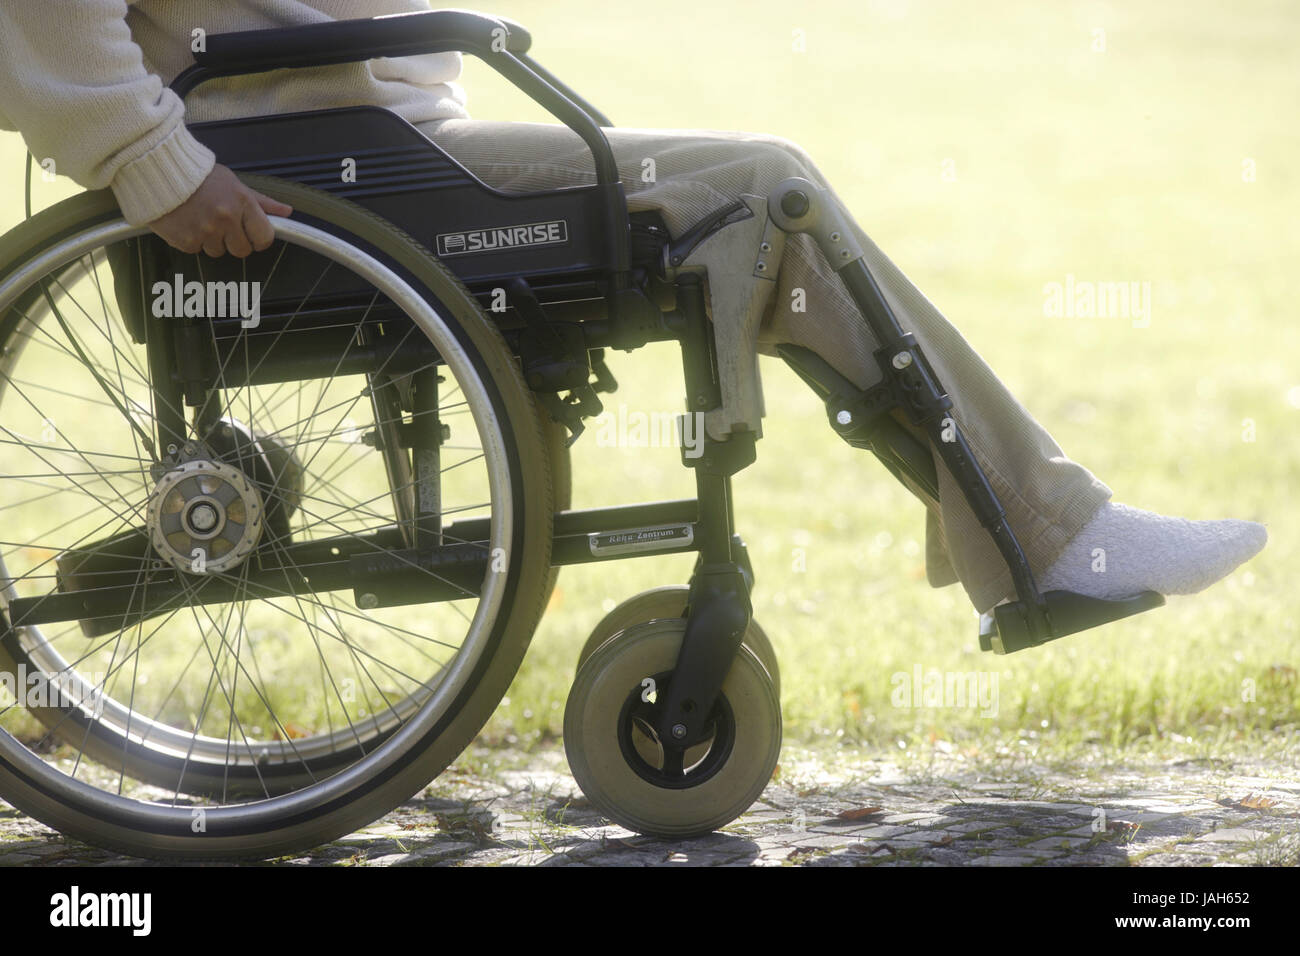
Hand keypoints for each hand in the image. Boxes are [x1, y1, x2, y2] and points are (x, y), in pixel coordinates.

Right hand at [148, 164, 292, 257]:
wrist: (159, 171)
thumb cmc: (200, 176)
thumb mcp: (235, 184)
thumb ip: (261, 202)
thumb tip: (287, 211)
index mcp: (242, 203)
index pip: (264, 238)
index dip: (258, 239)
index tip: (251, 234)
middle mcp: (225, 219)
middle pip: (242, 250)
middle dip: (234, 241)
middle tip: (222, 224)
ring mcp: (205, 231)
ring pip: (218, 252)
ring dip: (212, 241)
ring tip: (201, 218)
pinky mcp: (185, 240)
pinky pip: (196, 250)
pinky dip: (192, 240)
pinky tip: (187, 222)